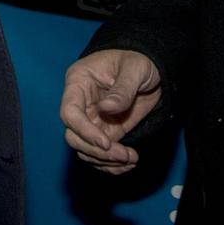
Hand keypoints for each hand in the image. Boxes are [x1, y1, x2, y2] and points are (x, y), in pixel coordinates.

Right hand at [61, 48, 162, 173]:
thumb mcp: (135, 69)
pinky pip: (99, 154)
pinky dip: (111, 165)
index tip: (106, 143)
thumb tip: (105, 109)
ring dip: (105, 161)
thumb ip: (122, 90)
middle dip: (96, 151)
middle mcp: (81, 104)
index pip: (69, 112)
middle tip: (122, 155)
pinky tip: (128, 163)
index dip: (84, 130)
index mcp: (79, 82)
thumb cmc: (140, 60)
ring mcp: (92, 120)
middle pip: (74, 136)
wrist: (154, 69)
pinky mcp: (105, 132)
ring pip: (85, 149)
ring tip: (131, 159)